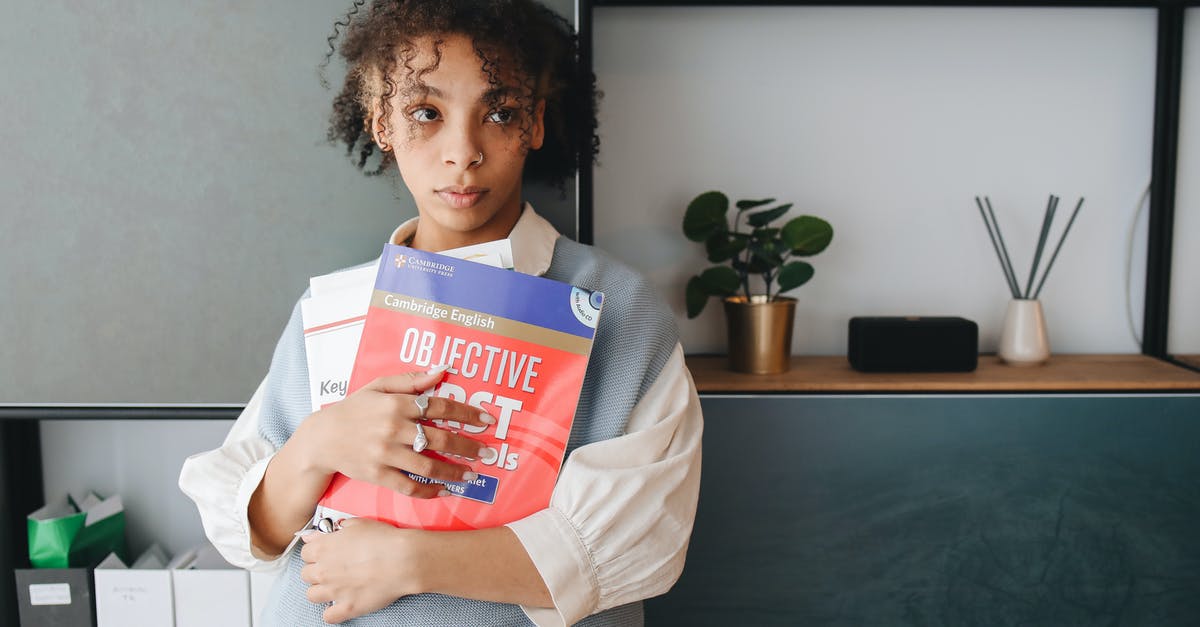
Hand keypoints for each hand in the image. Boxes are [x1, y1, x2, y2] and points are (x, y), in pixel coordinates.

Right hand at [294, 367, 494, 497]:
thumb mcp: (378, 386)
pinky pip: (409, 486)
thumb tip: (442, 370)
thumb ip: (411, 380)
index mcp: (396, 404)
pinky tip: (445, 491)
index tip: (487, 420)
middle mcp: (393, 429)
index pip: (440, 406)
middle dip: (469, 446)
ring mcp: (385, 454)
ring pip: (428, 466)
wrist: (321, 438)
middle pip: (440, 438)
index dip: (467, 413)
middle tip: (489, 451)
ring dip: (454, 471)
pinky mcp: (378, 475)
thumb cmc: (353, 409)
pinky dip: (430, 491)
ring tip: (472, 475)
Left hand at [299, 518, 426, 622]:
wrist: (403, 560)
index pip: (305, 552)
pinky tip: (341, 603)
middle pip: (306, 574)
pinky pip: (328, 616)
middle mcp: (323, 571)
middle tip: (332, 568)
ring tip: (335, 586)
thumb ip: (333, 529)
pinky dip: (332, 612)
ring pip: (312, 595)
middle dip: (317, 571)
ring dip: (321, 591)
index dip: (316, 552)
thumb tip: (316, 535)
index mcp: (324, 548)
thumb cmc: (384, 540)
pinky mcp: (347, 607)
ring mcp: (334, 591)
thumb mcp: (358, 524)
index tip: (324, 553)